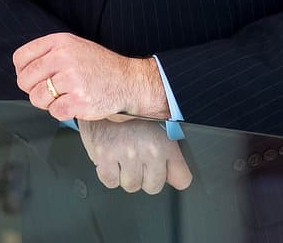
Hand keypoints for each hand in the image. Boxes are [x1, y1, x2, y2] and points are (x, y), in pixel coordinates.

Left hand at [12, 32, 166, 121]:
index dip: (23, 72)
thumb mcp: (72, 47)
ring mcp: (72, 79)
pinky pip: (53, 112)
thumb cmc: (98, 66)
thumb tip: (22, 71)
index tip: (33, 78)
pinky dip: (61, 112)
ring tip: (64, 96)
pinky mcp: (79, 100)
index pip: (21, 58)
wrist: (127, 81)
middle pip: (25, 80)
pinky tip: (74, 104)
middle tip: (50, 91)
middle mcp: (63, 57)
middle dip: (34, 90)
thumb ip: (47, 54)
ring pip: (37, 98)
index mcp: (59, 42)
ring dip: (47, 103)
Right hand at [78, 118, 193, 193]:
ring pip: (131, 185)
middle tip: (137, 159)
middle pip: (153, 187)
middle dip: (144, 177)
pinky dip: (108, 174)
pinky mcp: (105, 156)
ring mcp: (127, 154)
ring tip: (122, 155)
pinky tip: (110, 157)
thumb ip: (169, 154)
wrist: (100, 96)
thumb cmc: (127, 113)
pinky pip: (111, 182)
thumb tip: (178, 179)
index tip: (163, 171)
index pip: (182, 179)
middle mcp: (149, 149)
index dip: (169, 176)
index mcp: (165, 143)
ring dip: (125, 175)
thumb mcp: (157, 128)